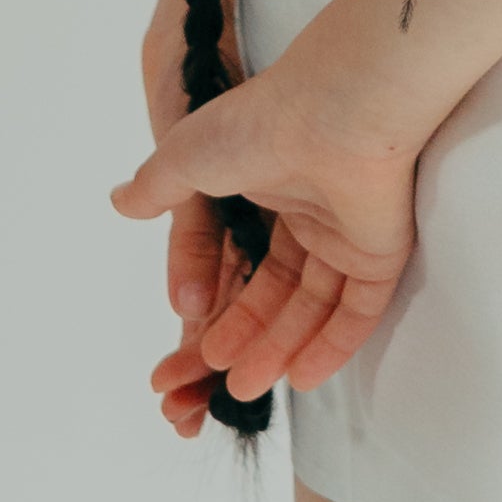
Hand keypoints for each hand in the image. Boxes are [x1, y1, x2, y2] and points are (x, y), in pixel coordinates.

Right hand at [112, 42, 420, 418]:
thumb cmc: (258, 126)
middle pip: (274, 294)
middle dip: (242, 337)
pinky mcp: (381, 253)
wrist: (332, 114)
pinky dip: (331, 346)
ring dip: (278, 349)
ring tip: (243, 387)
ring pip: (311, 308)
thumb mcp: (186, 155)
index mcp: (267, 189)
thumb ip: (157, 186)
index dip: (212, 300)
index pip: (238, 261)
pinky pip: (357, 311)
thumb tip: (120, 201)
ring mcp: (347, 235)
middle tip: (213, 377)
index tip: (189, 334)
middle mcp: (309, 213)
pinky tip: (300, 377)